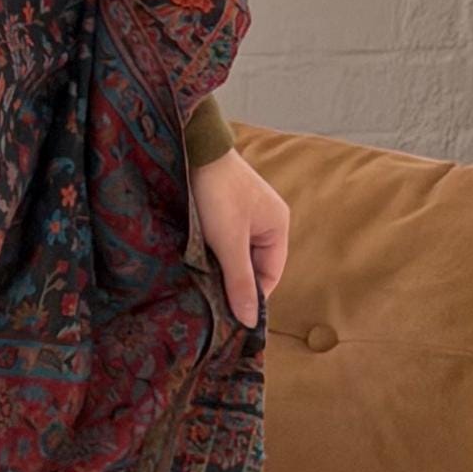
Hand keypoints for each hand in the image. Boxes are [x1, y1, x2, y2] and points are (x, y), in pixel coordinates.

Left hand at [189, 144, 288, 329]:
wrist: (194, 150)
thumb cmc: (218, 195)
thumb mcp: (229, 243)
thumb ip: (240, 282)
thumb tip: (250, 321)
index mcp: (278, 227)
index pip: (270, 274)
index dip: (252, 296)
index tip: (230, 315)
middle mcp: (266, 220)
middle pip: (253, 265)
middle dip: (234, 281)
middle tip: (210, 300)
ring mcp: (246, 213)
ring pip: (236, 253)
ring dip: (220, 266)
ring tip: (200, 280)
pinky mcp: (225, 207)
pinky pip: (224, 239)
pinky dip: (212, 250)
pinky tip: (195, 258)